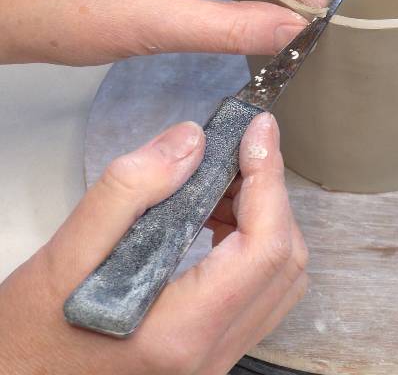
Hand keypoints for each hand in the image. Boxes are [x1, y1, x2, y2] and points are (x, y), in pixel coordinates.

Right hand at [0, 114, 306, 374]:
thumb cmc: (29, 335)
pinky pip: (260, 294)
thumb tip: (192, 142)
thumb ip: (131, 190)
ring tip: (222, 184)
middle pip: (284, 262)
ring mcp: (216, 358)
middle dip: (270, 195)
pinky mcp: (210, 352)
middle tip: (237, 153)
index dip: (270, 178)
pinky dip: (253, 246)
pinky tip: (215, 220)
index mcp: (181, 330)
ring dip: (265, 220)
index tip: (258, 129)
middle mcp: (212, 353)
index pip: (264, 246)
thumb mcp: (65, 255)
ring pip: (280, 280)